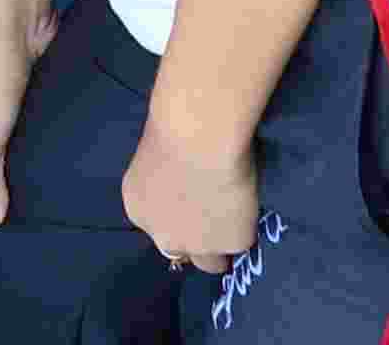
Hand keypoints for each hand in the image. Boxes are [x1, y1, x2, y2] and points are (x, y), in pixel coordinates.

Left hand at [121, 123, 259, 279]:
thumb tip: (183, 179)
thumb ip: (165, 179)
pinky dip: (247, 226)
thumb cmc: (174, 126)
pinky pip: (242, 241)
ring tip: (238, 220)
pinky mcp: (232, 243)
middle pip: (181, 252)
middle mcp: (163, 235)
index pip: (158, 227)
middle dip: (196, 239)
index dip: (178, 217)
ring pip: (212, 262)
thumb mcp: (156, 156)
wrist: (199, 135)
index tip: (193, 205)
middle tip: (215, 218)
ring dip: (221, 244)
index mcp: (138, 208)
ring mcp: (198, 245)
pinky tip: (250, 203)